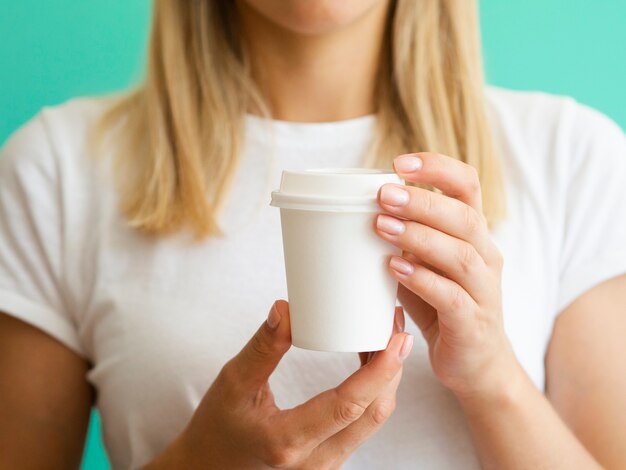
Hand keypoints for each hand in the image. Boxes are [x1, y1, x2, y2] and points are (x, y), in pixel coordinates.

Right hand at [145, 300, 412, 468]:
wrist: (209, 466)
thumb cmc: (217, 428)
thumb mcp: (232, 384)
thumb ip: (262, 348)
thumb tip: (286, 309)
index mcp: (288, 441)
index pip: (347, 406)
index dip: (379, 371)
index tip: (398, 340)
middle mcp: (315, 461)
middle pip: (372, 413)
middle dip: (392, 368)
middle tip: (395, 327)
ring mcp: (326, 464)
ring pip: (372, 421)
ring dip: (385, 379)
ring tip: (386, 337)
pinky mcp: (329, 457)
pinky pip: (363, 424)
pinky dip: (373, 392)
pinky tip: (370, 362)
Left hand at [375, 153, 516, 398]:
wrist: (476, 363)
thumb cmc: (443, 305)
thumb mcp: (424, 263)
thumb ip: (403, 238)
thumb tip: (352, 210)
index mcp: (474, 234)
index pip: (468, 186)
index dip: (438, 168)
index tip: (400, 163)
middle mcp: (485, 256)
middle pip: (464, 217)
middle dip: (422, 202)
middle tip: (383, 194)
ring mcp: (484, 290)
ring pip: (461, 254)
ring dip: (419, 236)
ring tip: (381, 226)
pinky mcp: (473, 323)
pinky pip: (452, 297)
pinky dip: (423, 280)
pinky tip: (395, 270)